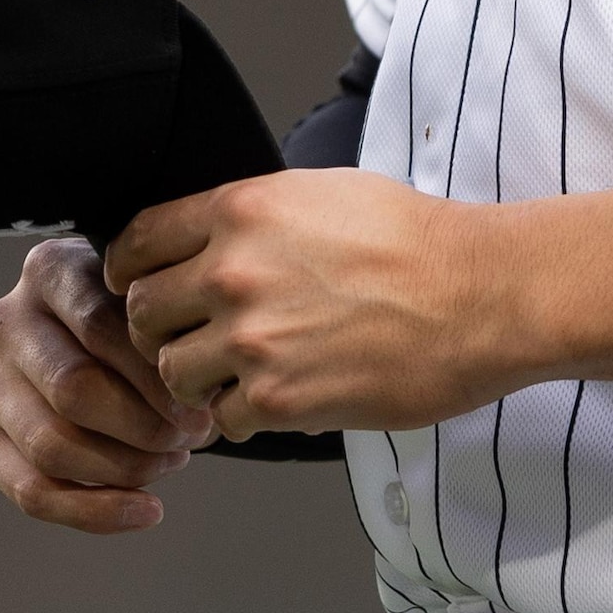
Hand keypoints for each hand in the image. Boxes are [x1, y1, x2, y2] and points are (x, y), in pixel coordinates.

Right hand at [0, 234, 215, 531]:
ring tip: (175, 459)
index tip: (202, 402)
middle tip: (195, 435)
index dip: (154, 374)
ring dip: (127, 467)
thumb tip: (192, 399)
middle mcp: (7, 320)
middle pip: (73, 390)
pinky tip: (149, 510)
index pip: (98, 325)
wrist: (104, 338)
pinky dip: (97, 512)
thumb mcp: (154, 299)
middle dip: (145, 425)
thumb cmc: (142, 317)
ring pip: (52, 446)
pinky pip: (33, 492)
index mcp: (48, 269)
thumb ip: (164, 329)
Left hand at [107, 169, 517, 437]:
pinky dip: (242, 416)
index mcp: (240, 211)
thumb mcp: (324, 193)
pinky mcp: (278, 398)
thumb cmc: (419, 240)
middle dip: (162, 330)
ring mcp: (251, 339)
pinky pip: (223, 419)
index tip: (139, 287)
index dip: (131, 270)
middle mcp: (232, 272)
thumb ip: (256, 216)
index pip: (137, 243)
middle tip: (195, 339)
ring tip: (238, 375)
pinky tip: (277, 400)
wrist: (481, 295)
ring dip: (198, 379)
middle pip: (143, 314)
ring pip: (172, 373)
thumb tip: (215, 237)